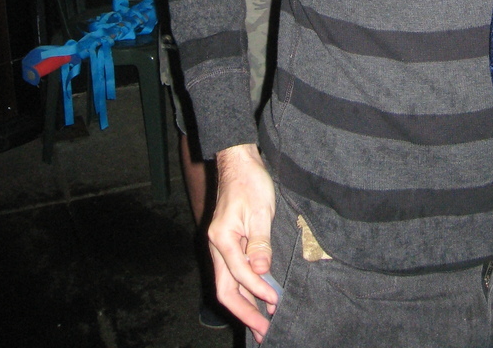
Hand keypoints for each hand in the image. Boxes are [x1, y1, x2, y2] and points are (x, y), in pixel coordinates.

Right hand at [209, 143, 277, 341]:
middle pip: (226, 289)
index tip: (275, 302)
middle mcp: (217, 246)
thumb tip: (261, 272)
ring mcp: (220, 246)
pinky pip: (233, 273)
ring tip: (262, 324)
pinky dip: (245, 289)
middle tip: (264, 331)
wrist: (239, 161)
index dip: (258, 291)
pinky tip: (257, 298)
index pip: (240, 274)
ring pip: (229, 284)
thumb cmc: (250, 182)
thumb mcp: (259, 210)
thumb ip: (260, 242)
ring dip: (245, 304)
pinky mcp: (228, 243)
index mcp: (222, 238)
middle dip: (245, 312)